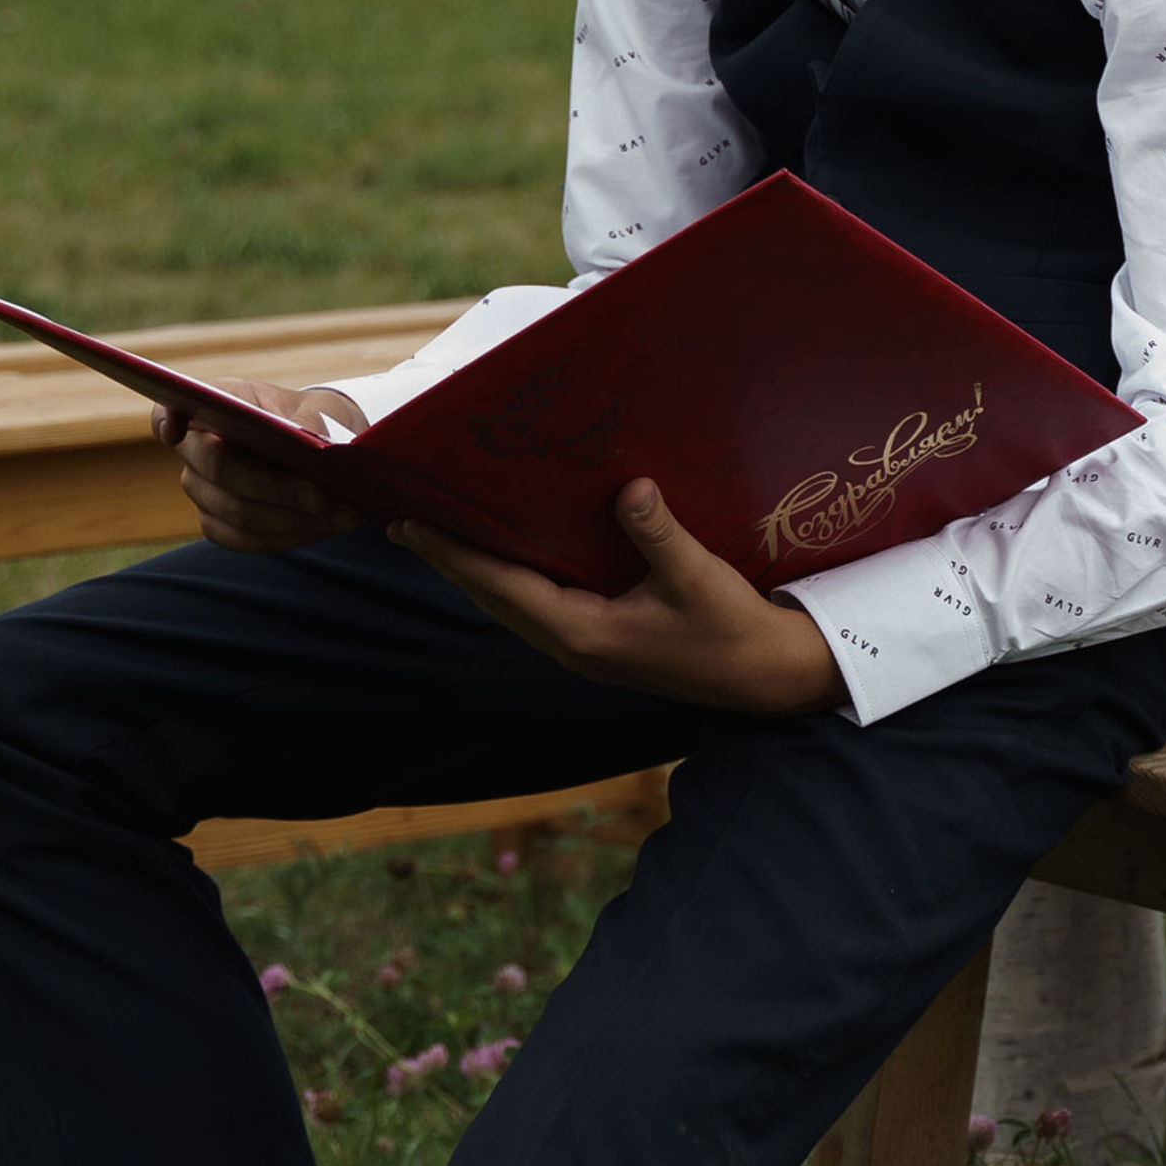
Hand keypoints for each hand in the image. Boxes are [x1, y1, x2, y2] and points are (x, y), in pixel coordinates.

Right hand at [158, 381, 368, 552]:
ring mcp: (203, 490)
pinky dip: (291, 536)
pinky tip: (328, 527)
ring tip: (344, 515)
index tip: (174, 430)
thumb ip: (312, 424)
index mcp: (214, 403)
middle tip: (321, 496)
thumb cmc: (318, 419)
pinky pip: (246, 539)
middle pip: (218, 469)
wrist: (326, 448)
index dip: (166, 421)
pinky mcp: (220, 524)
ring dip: (293, 519)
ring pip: (235, 513)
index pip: (168, 409)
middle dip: (273, 487)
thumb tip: (315, 448)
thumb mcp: (323, 409)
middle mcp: (196, 448)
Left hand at [399, 480, 840, 716]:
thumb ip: (659, 534)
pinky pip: (535, 609)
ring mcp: (583, 649)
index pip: (502, 586)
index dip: (454, 556)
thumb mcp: (697, 578)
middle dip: (449, 563)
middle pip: (493, 599)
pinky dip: (507, 582)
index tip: (411, 527)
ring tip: (438, 540)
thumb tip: (630, 488)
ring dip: (473, 574)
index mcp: (584, 633)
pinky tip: (503, 560)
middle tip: (403, 524)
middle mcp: (572, 645)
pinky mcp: (598, 643)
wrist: (763, 676)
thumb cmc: (730, 628)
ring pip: (510, 608)